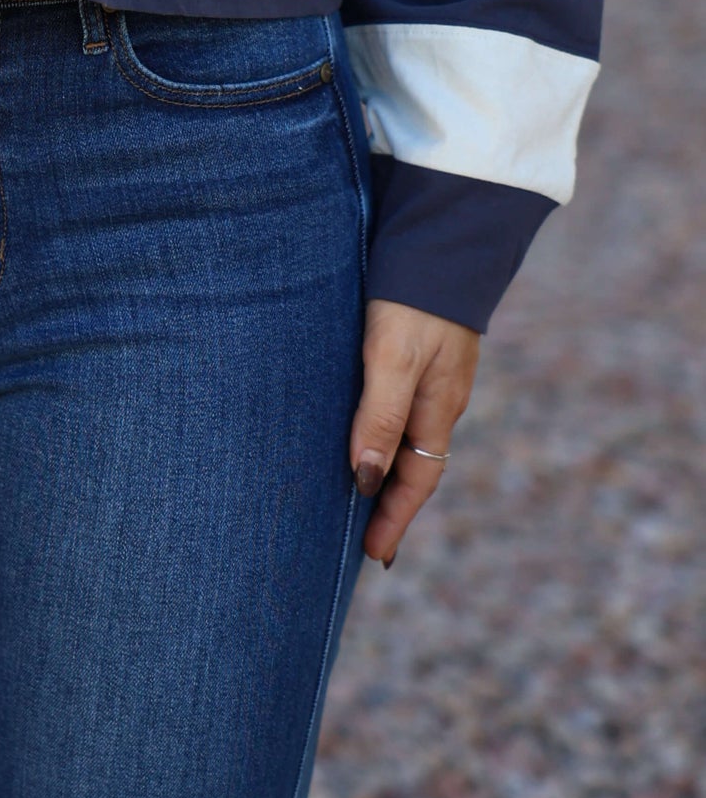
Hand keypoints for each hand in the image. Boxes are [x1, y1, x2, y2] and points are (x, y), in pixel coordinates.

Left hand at [349, 298, 478, 565]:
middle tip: (362, 539)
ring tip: (356, 493)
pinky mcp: (419, 349)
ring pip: (407, 435)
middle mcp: (438, 398)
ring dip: (385, 467)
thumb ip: (379, 416)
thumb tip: (364, 480)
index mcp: (437, 408)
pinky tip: (362, 428)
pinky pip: (400, 406)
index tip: (375, 558)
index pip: (417, 481)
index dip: (395, 519)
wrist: (441, 238)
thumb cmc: (413, 300)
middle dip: (390, 503)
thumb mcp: (392, 359)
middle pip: (414, 465)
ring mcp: (432, 374)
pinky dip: (384, 431)